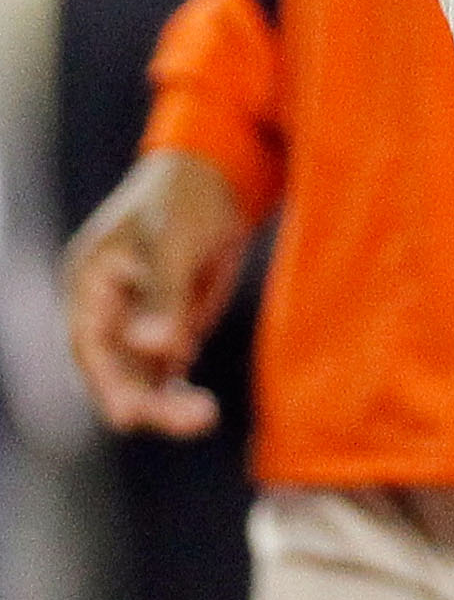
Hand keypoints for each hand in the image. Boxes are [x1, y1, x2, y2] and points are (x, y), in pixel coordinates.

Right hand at [63, 150, 249, 435]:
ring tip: (204, 415)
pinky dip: (179, 395)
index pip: (89, 343)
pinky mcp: (164, 335)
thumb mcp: (171, 239)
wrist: (217, 181)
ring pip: (140, 382)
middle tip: (193, 417)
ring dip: (167, 406)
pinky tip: (201, 411)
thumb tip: (153, 345)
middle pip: (114, 371)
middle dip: (147, 401)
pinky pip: (164, 377)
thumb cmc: (182, 200)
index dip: (106, 381)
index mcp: (90, 284)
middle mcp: (106, 312)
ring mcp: (133, 327)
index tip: (130, 414)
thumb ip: (162, 292)